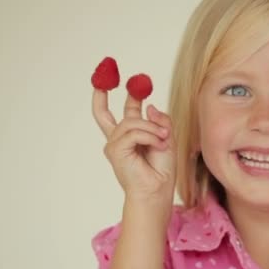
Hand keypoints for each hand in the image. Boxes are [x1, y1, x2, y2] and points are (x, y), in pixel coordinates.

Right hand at [92, 88, 175, 202]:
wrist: (157, 191)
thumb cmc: (161, 171)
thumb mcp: (166, 138)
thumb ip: (160, 122)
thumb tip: (149, 106)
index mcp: (131, 138)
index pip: (125, 114)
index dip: (129, 96)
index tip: (134, 82)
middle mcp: (118, 140)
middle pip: (102, 114)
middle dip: (101, 95)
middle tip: (106, 77)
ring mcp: (114, 145)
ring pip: (131, 121)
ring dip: (152, 128)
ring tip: (163, 139)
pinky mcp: (115, 150)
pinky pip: (134, 133)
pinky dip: (149, 136)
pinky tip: (158, 145)